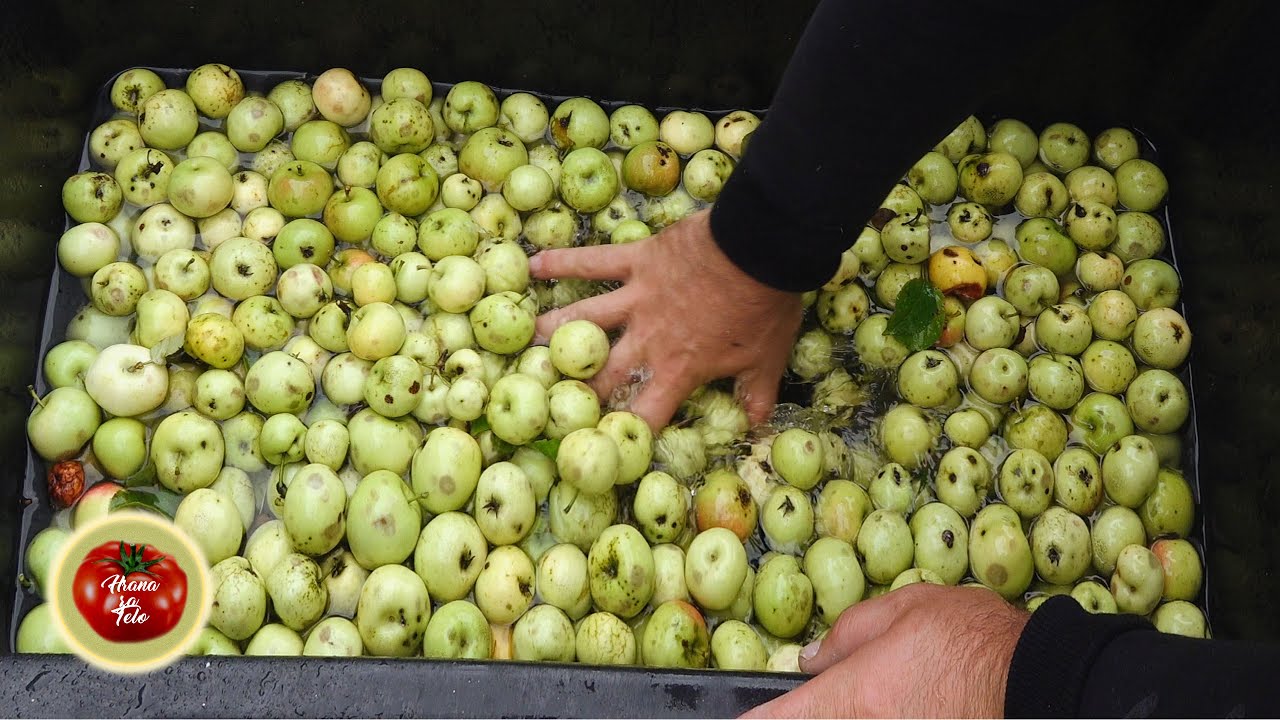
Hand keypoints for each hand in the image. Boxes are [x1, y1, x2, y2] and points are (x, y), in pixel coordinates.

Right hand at [528, 209, 803, 430]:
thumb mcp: (766, 359)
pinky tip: (532, 265)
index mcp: (679, 369)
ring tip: (525, 343)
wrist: (759, 250)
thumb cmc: (763, 308)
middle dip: (574, 390)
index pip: (645, 414)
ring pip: (583, 320)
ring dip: (553, 332)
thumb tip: (756, 425)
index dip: (624, 433)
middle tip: (546, 400)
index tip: (603, 446)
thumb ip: (756, 394)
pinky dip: (561, 261)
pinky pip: (592, 262)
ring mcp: (637, 299)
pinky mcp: (636, 261)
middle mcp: (648, 339)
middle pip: (602, 374)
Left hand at [743, 584, 1029, 718]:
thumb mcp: (909, 609)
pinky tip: (903, 703)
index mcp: (856, 697)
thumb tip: (812, 660)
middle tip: (834, 694)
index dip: (751, 719)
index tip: (742, 716)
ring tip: (887, 692)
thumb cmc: (981, 643)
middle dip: (807, 714)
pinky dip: (883, 717)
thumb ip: (849, 633)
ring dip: (850, 713)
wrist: (1044, 685)